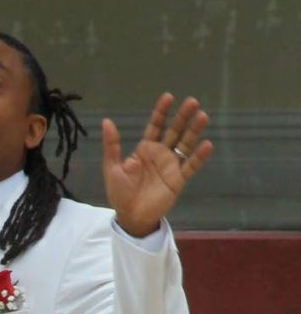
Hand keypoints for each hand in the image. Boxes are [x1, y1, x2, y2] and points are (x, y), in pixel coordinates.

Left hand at [102, 93, 213, 236]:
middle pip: (174, 131)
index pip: (155, 126)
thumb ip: (111, 146)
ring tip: (203, 116)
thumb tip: (106, 121)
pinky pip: (191, 166)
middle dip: (183, 117)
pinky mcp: (178, 180)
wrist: (130, 217)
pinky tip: (207, 145)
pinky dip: (199, 156)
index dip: (161, 112)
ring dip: (194, 131)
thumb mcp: (112, 168)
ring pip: (185, 144)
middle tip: (193, 101)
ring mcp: (171, 166)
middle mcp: (160, 154)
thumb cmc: (120, 193)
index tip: (169, 97)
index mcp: (145, 149)